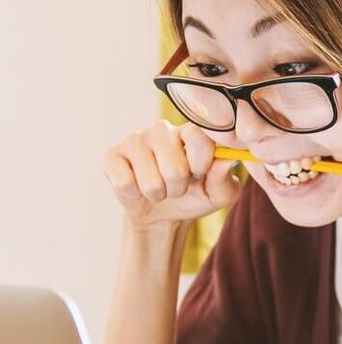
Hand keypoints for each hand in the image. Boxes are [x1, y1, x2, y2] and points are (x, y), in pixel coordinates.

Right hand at [104, 120, 240, 229]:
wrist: (163, 214)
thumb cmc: (194, 196)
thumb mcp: (218, 194)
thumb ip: (225, 179)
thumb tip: (227, 160)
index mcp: (190, 132)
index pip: (199, 138)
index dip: (201, 165)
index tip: (200, 174)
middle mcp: (162, 129)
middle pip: (174, 169)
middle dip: (178, 189)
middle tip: (177, 186)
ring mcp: (135, 139)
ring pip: (151, 182)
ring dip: (158, 194)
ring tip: (159, 188)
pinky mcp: (112, 155)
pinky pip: (125, 184)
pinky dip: (135, 195)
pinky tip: (137, 186)